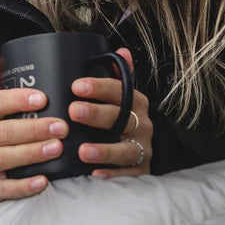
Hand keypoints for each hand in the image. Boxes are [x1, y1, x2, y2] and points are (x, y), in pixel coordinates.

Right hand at [0, 55, 68, 199]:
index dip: (17, 100)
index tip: (43, 98)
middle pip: (3, 132)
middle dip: (33, 129)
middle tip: (61, 126)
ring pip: (4, 158)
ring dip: (31, 153)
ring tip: (57, 148)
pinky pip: (4, 189)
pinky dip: (24, 186)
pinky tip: (44, 181)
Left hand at [68, 48, 152, 177]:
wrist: (151, 144)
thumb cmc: (128, 116)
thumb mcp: (126, 95)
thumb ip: (121, 74)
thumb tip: (121, 51)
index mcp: (136, 102)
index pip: (119, 91)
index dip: (99, 87)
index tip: (77, 86)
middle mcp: (142, 123)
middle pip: (120, 118)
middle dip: (96, 114)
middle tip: (73, 111)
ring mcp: (142, 147)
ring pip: (125, 149)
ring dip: (103, 150)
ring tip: (82, 150)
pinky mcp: (141, 169)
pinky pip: (127, 173)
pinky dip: (112, 173)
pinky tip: (94, 173)